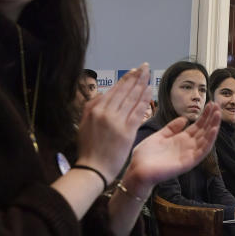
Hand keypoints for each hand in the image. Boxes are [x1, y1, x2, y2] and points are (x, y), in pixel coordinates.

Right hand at [77, 64, 151, 182]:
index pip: (114, 90)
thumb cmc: (88, 149)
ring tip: (149, 75)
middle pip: (124, 90)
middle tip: (144, 66)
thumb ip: (92, 107)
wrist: (93, 168)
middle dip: (136, 77)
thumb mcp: (84, 124)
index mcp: (94, 109)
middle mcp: (105, 112)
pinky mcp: (127, 131)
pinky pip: (138, 111)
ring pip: (132, 98)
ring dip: (142, 84)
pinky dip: (144, 100)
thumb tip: (104, 94)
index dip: (125, 79)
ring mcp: (116, 121)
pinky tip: (150, 91)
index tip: (134, 71)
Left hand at [124, 101, 220, 191]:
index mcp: (180, 140)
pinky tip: (213, 129)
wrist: (138, 170)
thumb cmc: (145, 155)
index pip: (197, 126)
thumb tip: (184, 118)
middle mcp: (187, 146)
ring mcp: (189, 154)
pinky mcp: (188, 162)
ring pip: (206, 139)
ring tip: (218, 113)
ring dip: (213, 126)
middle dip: (211, 118)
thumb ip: (172, 128)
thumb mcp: (159, 136)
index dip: (204, 115)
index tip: (211, 104)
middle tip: (217, 105)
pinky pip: (202, 151)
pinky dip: (209, 140)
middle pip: (204, 130)